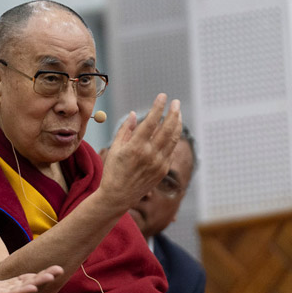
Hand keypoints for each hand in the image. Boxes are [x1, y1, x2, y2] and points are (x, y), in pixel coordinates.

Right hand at [98, 93, 181, 209]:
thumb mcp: (115, 148)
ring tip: (178, 114)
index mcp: (136, 147)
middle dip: (173, 113)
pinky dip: (172, 138)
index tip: (162, 96)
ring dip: (177, 124)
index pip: (151, 122)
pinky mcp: (163, 170)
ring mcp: (159, 163)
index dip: (158, 107)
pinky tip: (172, 131)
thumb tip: (134, 114)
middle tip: (176, 103)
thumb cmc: (113, 170)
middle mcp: (150, 155)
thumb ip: (125, 130)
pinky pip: (170, 150)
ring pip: (173, 139)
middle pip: (167, 129)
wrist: (118, 196)